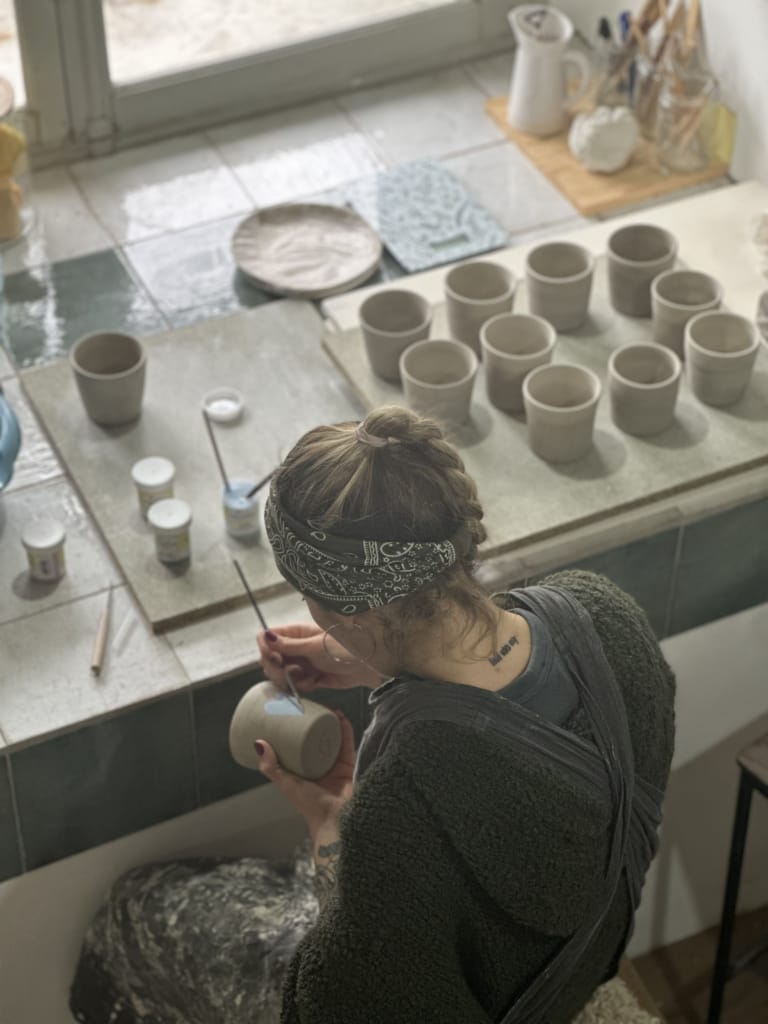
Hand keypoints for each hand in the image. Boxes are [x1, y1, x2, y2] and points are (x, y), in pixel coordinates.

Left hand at [255, 709, 355, 837]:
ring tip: (325, 708)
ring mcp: (334, 762)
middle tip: (309, 707)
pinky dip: (346, 729)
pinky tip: (340, 717)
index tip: (293, 713)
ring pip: (333, 737)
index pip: (299, 743)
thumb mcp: (286, 783)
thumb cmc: (310, 806)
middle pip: (317, 737)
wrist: (335, 820)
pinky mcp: (348, 763)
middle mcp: (319, 763)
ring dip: (331, 722)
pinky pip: (348, 742)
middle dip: (315, 722)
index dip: (297, 728)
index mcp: (303, 768)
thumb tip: (258, 743)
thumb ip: (271, 767)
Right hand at [257, 623, 381, 692]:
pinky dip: (301, 687)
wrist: (367, 666)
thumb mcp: (315, 646)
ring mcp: (300, 662)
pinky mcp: (307, 677)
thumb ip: (289, 645)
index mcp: (295, 632)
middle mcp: (294, 646)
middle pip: (268, 659)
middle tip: (294, 673)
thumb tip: (265, 636)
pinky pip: (293, 686)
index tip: (276, 659)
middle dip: (278, 670)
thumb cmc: (345, 648)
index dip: (265, 649)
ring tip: (308, 678)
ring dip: (290, 681)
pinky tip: (315, 682)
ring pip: (278, 675)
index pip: (265, 636)